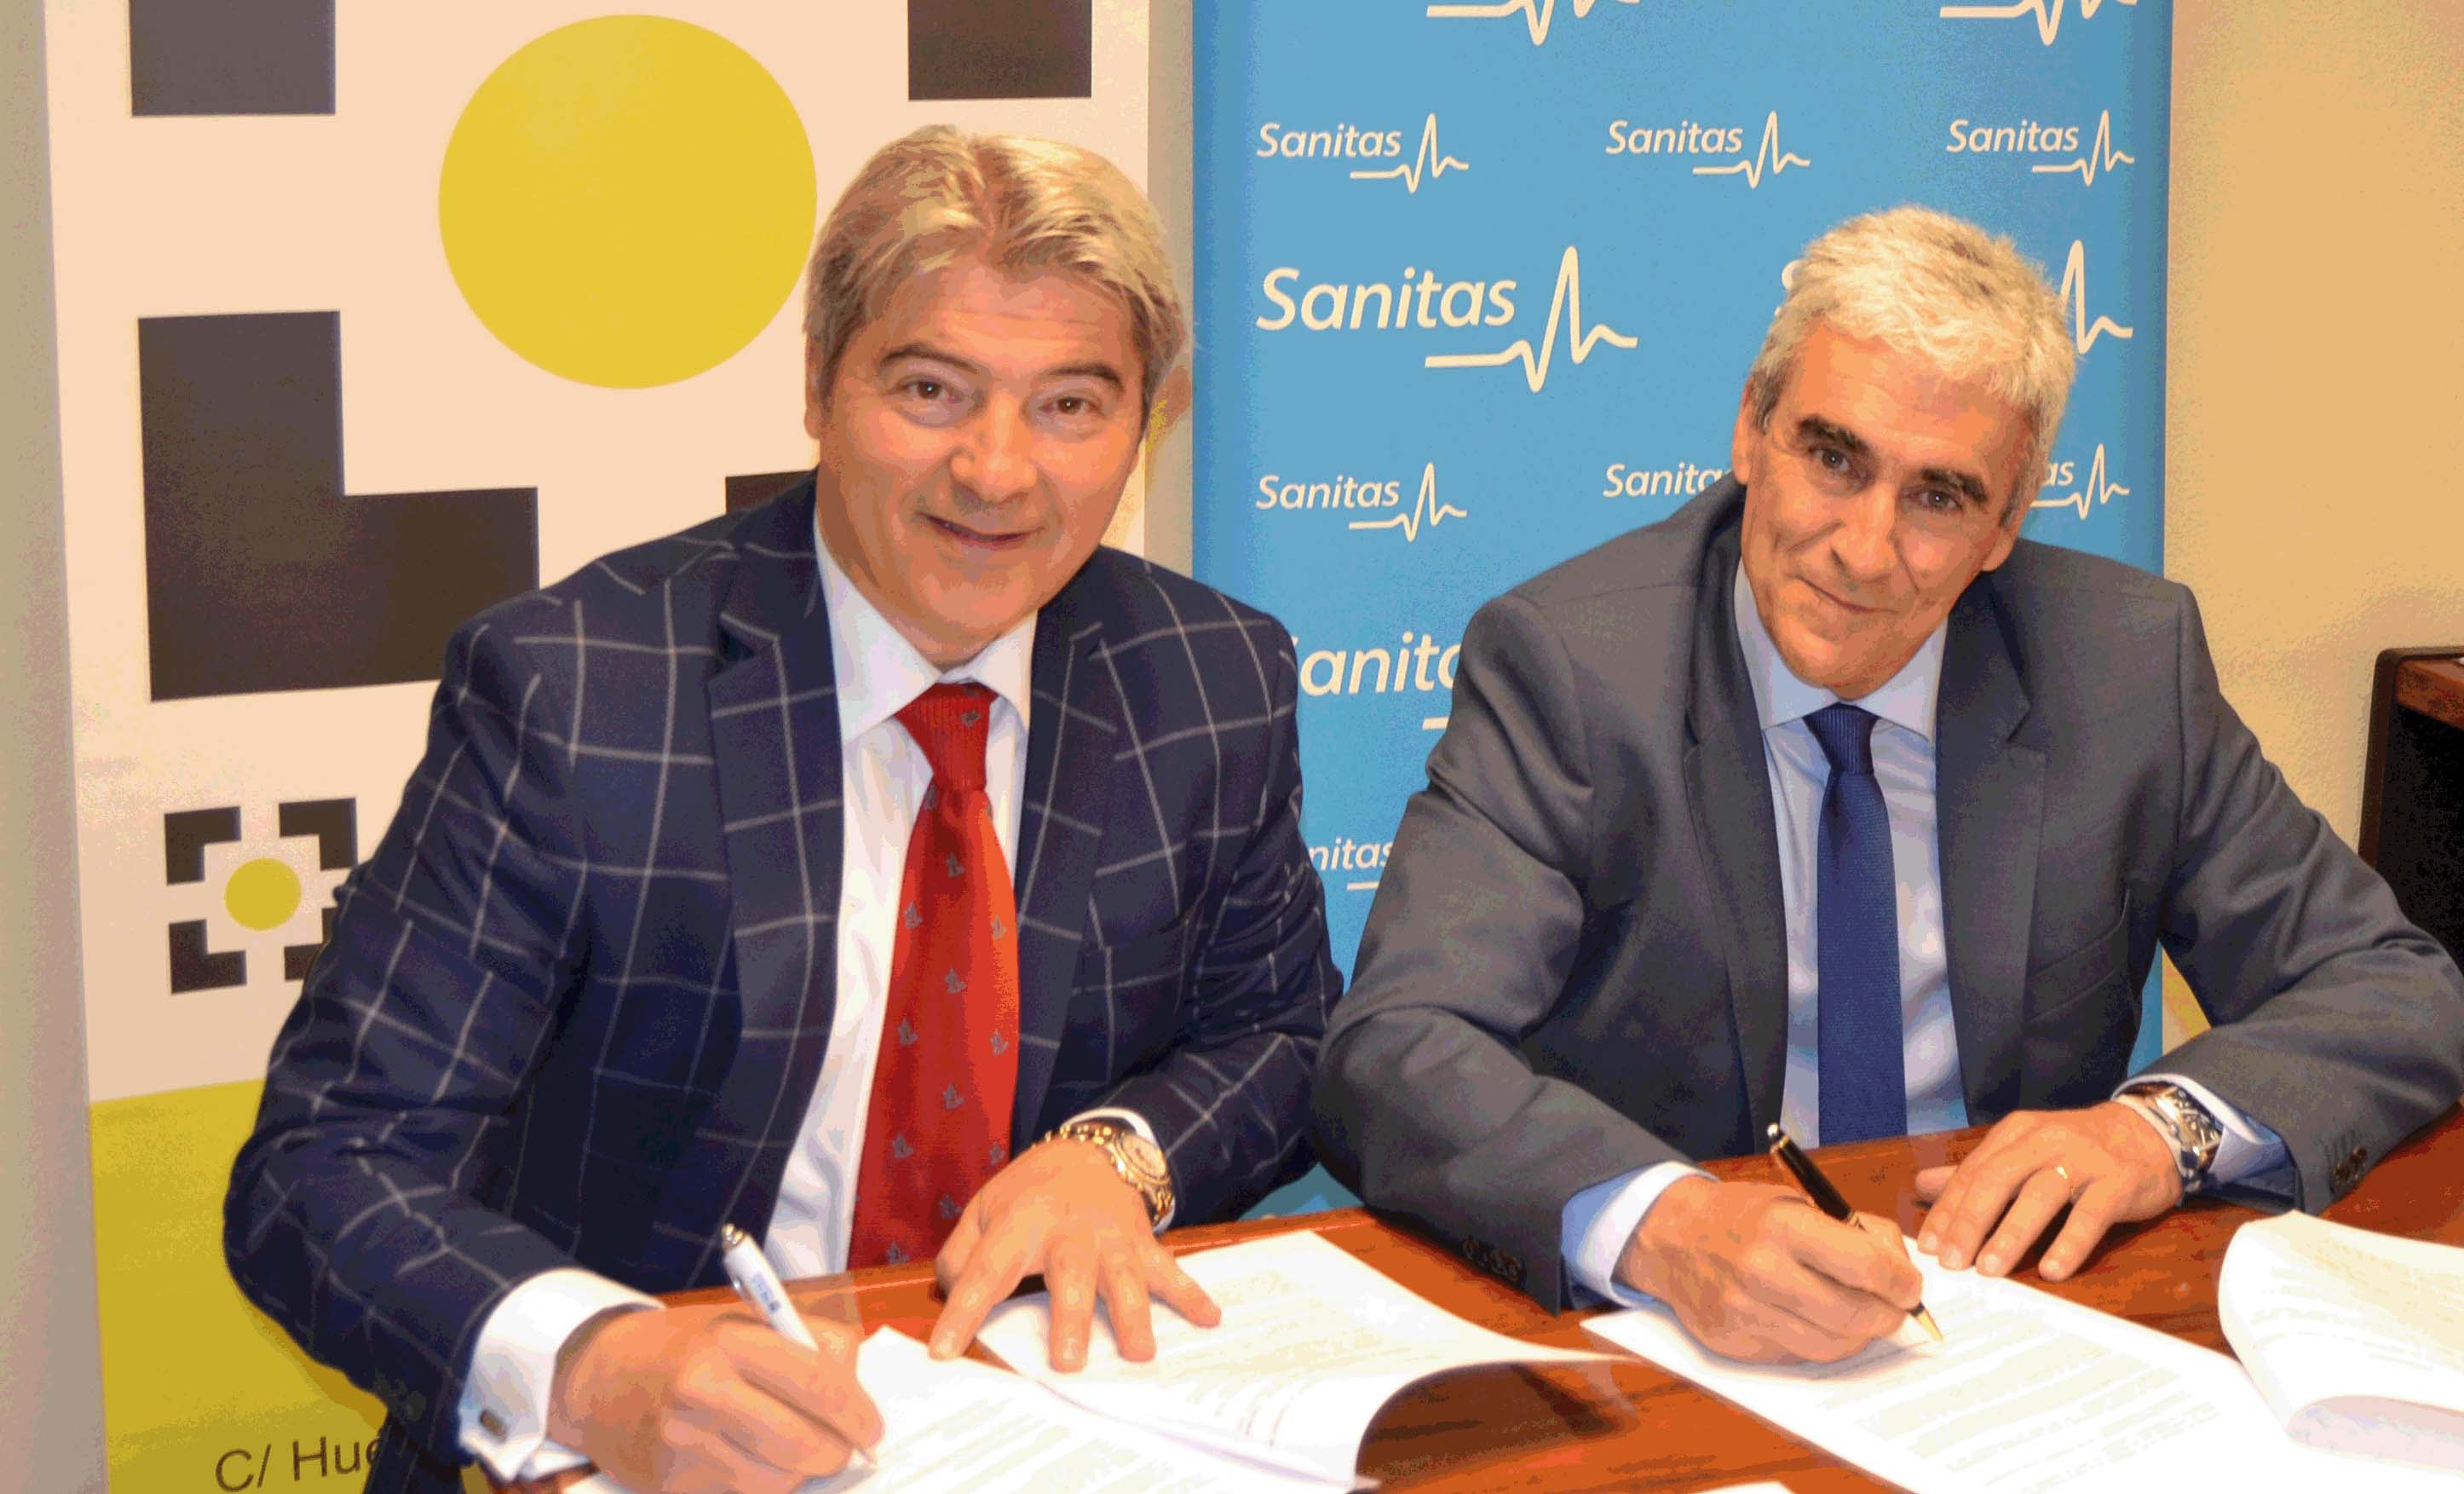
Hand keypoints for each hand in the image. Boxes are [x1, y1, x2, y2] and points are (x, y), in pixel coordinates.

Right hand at [546, 1299, 880, 1493]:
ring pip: (779, 1481)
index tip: (873, 1429)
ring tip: (791, 1447)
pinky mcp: (673, 1483)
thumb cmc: (694, 1348)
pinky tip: (752, 1460)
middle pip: (802, 1444)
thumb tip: (857, 1397)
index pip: (817, 1382)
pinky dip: (764, 1485)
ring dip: (799, 1471)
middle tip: (844, 1448)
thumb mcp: (749, 1323)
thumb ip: (810, 1347)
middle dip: (835, 1452)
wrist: (606, 1377)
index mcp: (731, 1340)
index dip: (857, 1413)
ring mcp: (684, 1441)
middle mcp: (703, 1390)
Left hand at [929, 1138, 1219, 1369]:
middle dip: (1070, 1318)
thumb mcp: (983, 1209)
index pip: (987, 1270)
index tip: (944, 1351)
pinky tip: (1210, 1319)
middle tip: (1067, 1364)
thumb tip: (954, 1296)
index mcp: (1020, 1222)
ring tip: (1140, 1353)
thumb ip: (961, 1256)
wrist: (1090, 1152)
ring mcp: (1112, 1237)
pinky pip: (1169, 1271)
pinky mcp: (1142, 1244)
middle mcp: (1068, 1230)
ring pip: (1125, 1276)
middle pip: (1070, 1274)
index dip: (963, 1310)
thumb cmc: (1030, 1193)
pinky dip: (1191, 1295)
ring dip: (1133, 1315)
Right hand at [1615, 1176, 1923, 1363]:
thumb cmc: (1743, 1217)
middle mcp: (1763, 1271)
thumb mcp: (1798, 1202)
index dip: (1902, 1282)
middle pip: (1854, 1315)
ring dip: (1858, 1335)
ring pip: (1831, 1346)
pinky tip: (1816, 1322)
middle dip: (1888, 1315)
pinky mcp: (1737, 1344)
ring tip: (1861, 1317)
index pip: (1865, 1266)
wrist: (1672, 1238)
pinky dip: (1819, 1342)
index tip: (1910, 1285)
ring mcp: (1747, 1313)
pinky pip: (1799, 1356)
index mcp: (1783, 1227)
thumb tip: (1900, 1268)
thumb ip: (1853, 1230)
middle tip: (1896, 1308)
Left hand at [1914, 1101, 2181, 1280]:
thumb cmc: (2077, 1149)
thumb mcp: (2024, 1150)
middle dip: (1970, 1223)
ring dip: (2011, 1234)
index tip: (1928, 1247)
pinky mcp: (2118, 1181)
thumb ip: (1976, 1170)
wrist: (2149, 1133)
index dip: (1948, 1210)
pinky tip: (2051, 1270)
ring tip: (1989, 1270)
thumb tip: (1922, 1185)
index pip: (1972, 1173)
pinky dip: (2069, 1243)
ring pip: (2040, 1195)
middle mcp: (2045, 1141)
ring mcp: (2083, 1159)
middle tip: (1952, 1262)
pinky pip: (2090, 1214)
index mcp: (2016, 1134)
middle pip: (1998, 1180)